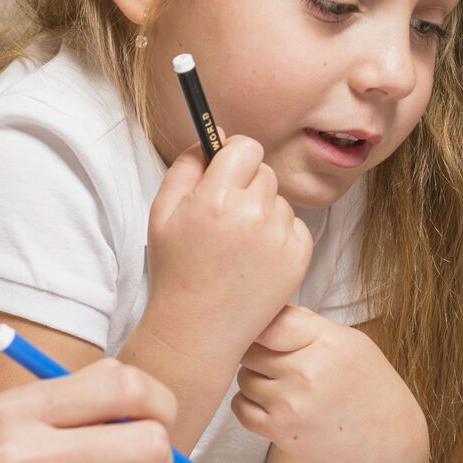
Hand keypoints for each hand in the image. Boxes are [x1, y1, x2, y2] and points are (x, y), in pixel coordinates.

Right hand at [145, 137, 313, 351]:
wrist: (199, 329)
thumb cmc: (176, 269)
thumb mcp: (162, 211)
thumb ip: (187, 164)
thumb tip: (215, 133)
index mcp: (216, 198)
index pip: (245, 147)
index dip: (234, 156)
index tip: (226, 170)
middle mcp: (253, 215)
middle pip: (264, 171)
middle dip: (247, 185)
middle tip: (225, 216)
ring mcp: (280, 238)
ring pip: (279, 200)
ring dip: (263, 212)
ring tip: (238, 245)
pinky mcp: (300, 257)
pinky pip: (295, 225)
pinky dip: (279, 236)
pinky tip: (255, 259)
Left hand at [232, 307, 424, 462]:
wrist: (384, 438)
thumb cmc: (365, 383)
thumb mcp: (350, 341)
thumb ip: (307, 322)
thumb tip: (267, 309)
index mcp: (327, 343)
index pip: (271, 323)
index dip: (261, 322)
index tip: (266, 329)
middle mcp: (307, 373)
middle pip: (250, 349)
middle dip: (258, 350)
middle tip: (275, 357)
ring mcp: (291, 406)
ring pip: (244, 378)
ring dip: (254, 377)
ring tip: (280, 381)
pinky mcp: (280, 432)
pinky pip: (240, 408)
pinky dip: (248, 402)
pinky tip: (271, 400)